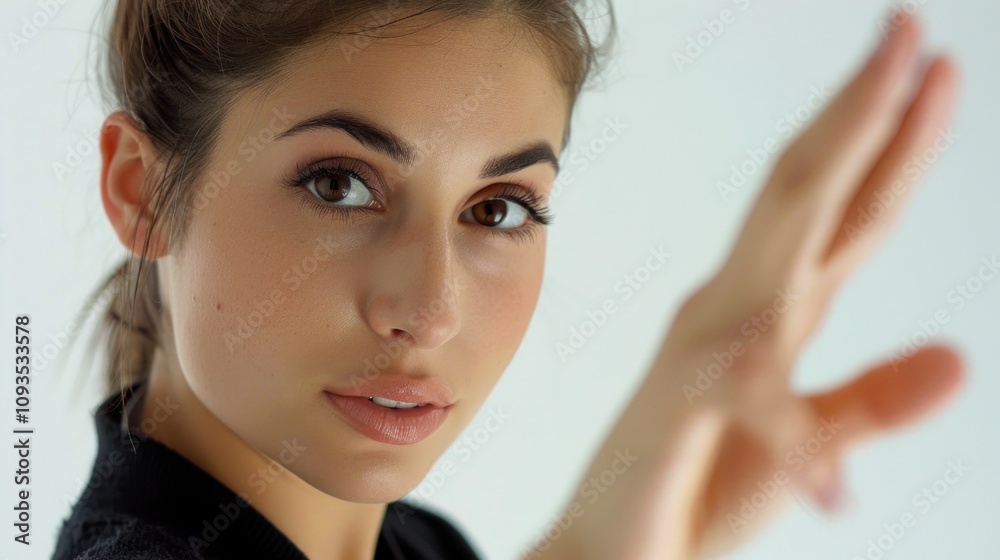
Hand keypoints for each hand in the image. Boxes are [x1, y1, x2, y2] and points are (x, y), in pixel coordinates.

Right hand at [527, 7, 964, 559]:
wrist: (606, 550)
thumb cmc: (695, 489)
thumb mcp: (811, 443)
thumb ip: (874, 399)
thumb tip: (960, 356)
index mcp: (771, 312)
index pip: (843, 213)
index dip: (891, 142)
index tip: (931, 69)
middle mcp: (736, 308)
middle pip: (809, 192)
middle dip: (863, 110)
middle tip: (907, 30)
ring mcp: (705, 348)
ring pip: (781, 236)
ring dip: (841, 156)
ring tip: (893, 83)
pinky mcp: (682, 410)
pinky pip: (751, 401)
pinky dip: (801, 437)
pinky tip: (842, 472)